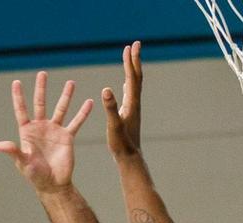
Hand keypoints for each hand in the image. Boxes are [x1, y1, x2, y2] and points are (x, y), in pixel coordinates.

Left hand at [0, 71, 93, 193]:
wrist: (53, 184)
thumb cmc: (35, 175)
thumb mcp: (22, 162)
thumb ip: (12, 151)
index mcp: (27, 132)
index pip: (22, 110)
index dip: (19, 97)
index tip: (17, 82)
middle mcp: (41, 128)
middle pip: (41, 103)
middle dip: (41, 89)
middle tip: (43, 74)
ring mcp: (55, 131)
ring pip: (61, 109)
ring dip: (66, 96)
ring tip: (71, 82)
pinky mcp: (68, 137)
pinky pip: (76, 122)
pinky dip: (82, 113)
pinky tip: (89, 102)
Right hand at [103, 41, 142, 158]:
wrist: (130, 158)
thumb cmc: (121, 144)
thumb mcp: (113, 125)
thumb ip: (110, 108)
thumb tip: (106, 90)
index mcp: (131, 104)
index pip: (132, 77)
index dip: (131, 61)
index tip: (131, 46)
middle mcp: (134, 104)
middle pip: (136, 77)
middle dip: (134, 60)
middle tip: (134, 44)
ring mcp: (133, 109)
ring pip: (133, 84)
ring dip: (132, 70)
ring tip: (130, 58)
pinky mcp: (129, 114)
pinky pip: (130, 94)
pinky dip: (128, 83)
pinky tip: (126, 84)